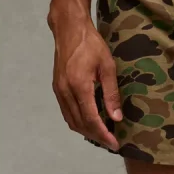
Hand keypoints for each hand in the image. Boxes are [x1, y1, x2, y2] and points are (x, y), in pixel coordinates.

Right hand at [49, 14, 121, 149]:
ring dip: (86, 131)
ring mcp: (58, 90)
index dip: (103, 134)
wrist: (69, 29)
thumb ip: (111, 93)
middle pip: (79, 123)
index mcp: (79, 86)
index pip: (91, 119)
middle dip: (96, 136)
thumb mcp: (108, 67)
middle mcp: (65, 91)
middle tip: (111, 143)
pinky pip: (66, 112)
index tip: (115, 144)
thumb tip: (116, 118)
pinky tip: (89, 122)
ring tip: (102, 136)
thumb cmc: (92, 44)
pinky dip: (78, 121)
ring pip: (71, 120)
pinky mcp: (57, 88)